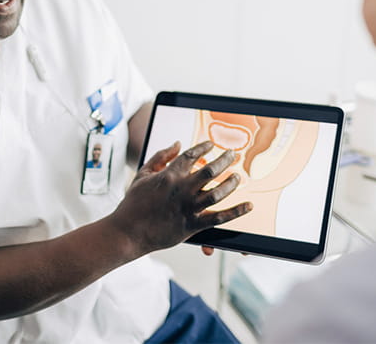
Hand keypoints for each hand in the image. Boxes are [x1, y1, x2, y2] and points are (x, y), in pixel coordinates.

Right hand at [110, 141, 251, 255]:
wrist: (127, 231)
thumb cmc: (133, 203)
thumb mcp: (142, 174)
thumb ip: (160, 156)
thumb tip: (177, 143)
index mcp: (169, 175)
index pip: (191, 155)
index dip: (203, 147)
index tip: (210, 144)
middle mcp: (182, 189)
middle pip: (210, 170)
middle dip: (224, 160)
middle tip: (232, 155)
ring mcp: (188, 207)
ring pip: (217, 192)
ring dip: (231, 183)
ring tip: (237, 177)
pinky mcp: (192, 225)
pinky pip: (219, 217)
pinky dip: (236, 212)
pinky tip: (248, 206)